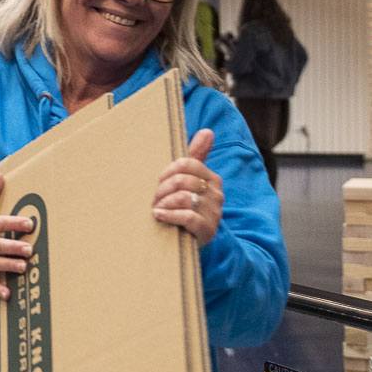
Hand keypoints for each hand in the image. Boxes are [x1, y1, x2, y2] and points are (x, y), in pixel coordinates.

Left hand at [152, 129, 222, 245]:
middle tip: (154, 198)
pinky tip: (158, 216)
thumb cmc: (186, 206)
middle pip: (182, 180)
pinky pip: (187, 216)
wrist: (192, 239)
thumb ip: (196, 156)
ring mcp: (214, 212)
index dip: (167, 172)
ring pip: (183, 198)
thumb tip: (208, 131)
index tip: (158, 182)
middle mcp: (216, 194)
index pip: (186, 164)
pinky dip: (169, 215)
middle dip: (162, 189)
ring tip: (156, 208)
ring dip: (163, 203)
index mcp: (212, 178)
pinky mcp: (207, 229)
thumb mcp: (189, 181)